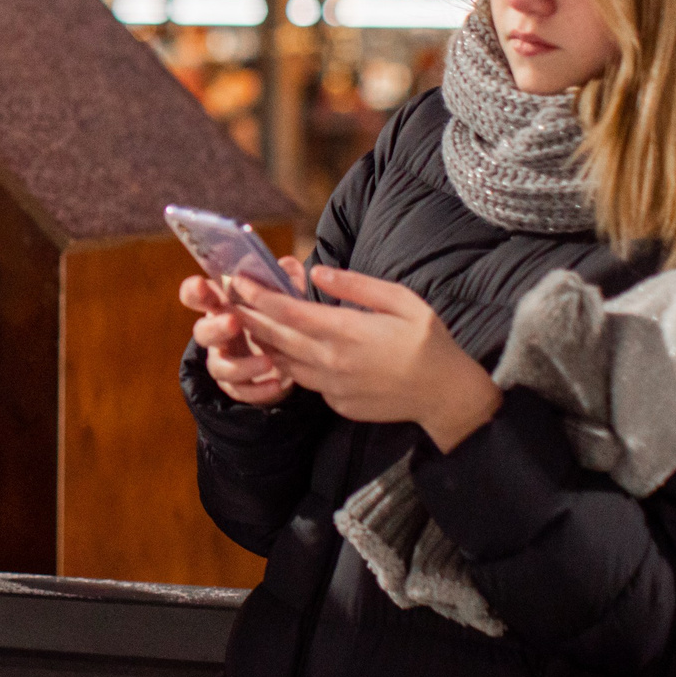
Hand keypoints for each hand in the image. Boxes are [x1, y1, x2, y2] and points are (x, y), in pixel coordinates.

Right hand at [179, 262, 306, 406]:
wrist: (289, 356)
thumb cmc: (276, 316)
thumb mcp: (282, 295)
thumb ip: (285, 280)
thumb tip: (288, 265)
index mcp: (220, 305)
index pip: (194, 295)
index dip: (193, 291)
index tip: (201, 285)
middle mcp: (216, 333)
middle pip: (201, 332)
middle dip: (215, 327)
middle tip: (234, 321)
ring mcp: (224, 360)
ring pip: (218, 366)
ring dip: (241, 365)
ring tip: (268, 362)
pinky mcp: (237, 386)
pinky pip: (240, 391)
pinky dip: (258, 390)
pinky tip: (277, 385)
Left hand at [227, 267, 501, 450]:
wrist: (445, 396)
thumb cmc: (429, 342)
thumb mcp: (401, 301)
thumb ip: (356, 286)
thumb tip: (318, 273)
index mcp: (347, 332)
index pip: (288, 312)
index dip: (259, 295)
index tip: (239, 280)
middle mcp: (332, 362)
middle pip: (276, 338)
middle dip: (249, 316)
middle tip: (229, 298)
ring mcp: (332, 387)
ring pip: (283, 362)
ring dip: (262, 342)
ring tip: (247, 320)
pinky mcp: (336, 403)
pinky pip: (304, 381)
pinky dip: (288, 363)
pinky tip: (282, 349)